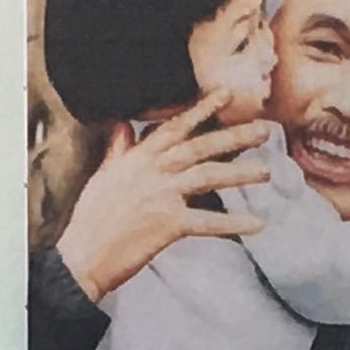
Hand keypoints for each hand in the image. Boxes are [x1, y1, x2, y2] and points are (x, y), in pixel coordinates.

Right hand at [53, 92, 271, 301]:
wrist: (83, 254)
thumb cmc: (92, 218)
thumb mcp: (103, 176)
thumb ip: (118, 149)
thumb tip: (123, 125)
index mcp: (139, 158)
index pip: (175, 127)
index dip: (202, 109)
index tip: (225, 95)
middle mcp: (153, 171)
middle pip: (200, 147)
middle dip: (233, 137)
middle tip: (264, 130)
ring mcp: (162, 196)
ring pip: (208, 176)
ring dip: (240, 173)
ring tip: (266, 171)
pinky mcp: (168, 225)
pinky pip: (208, 222)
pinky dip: (233, 223)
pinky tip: (257, 223)